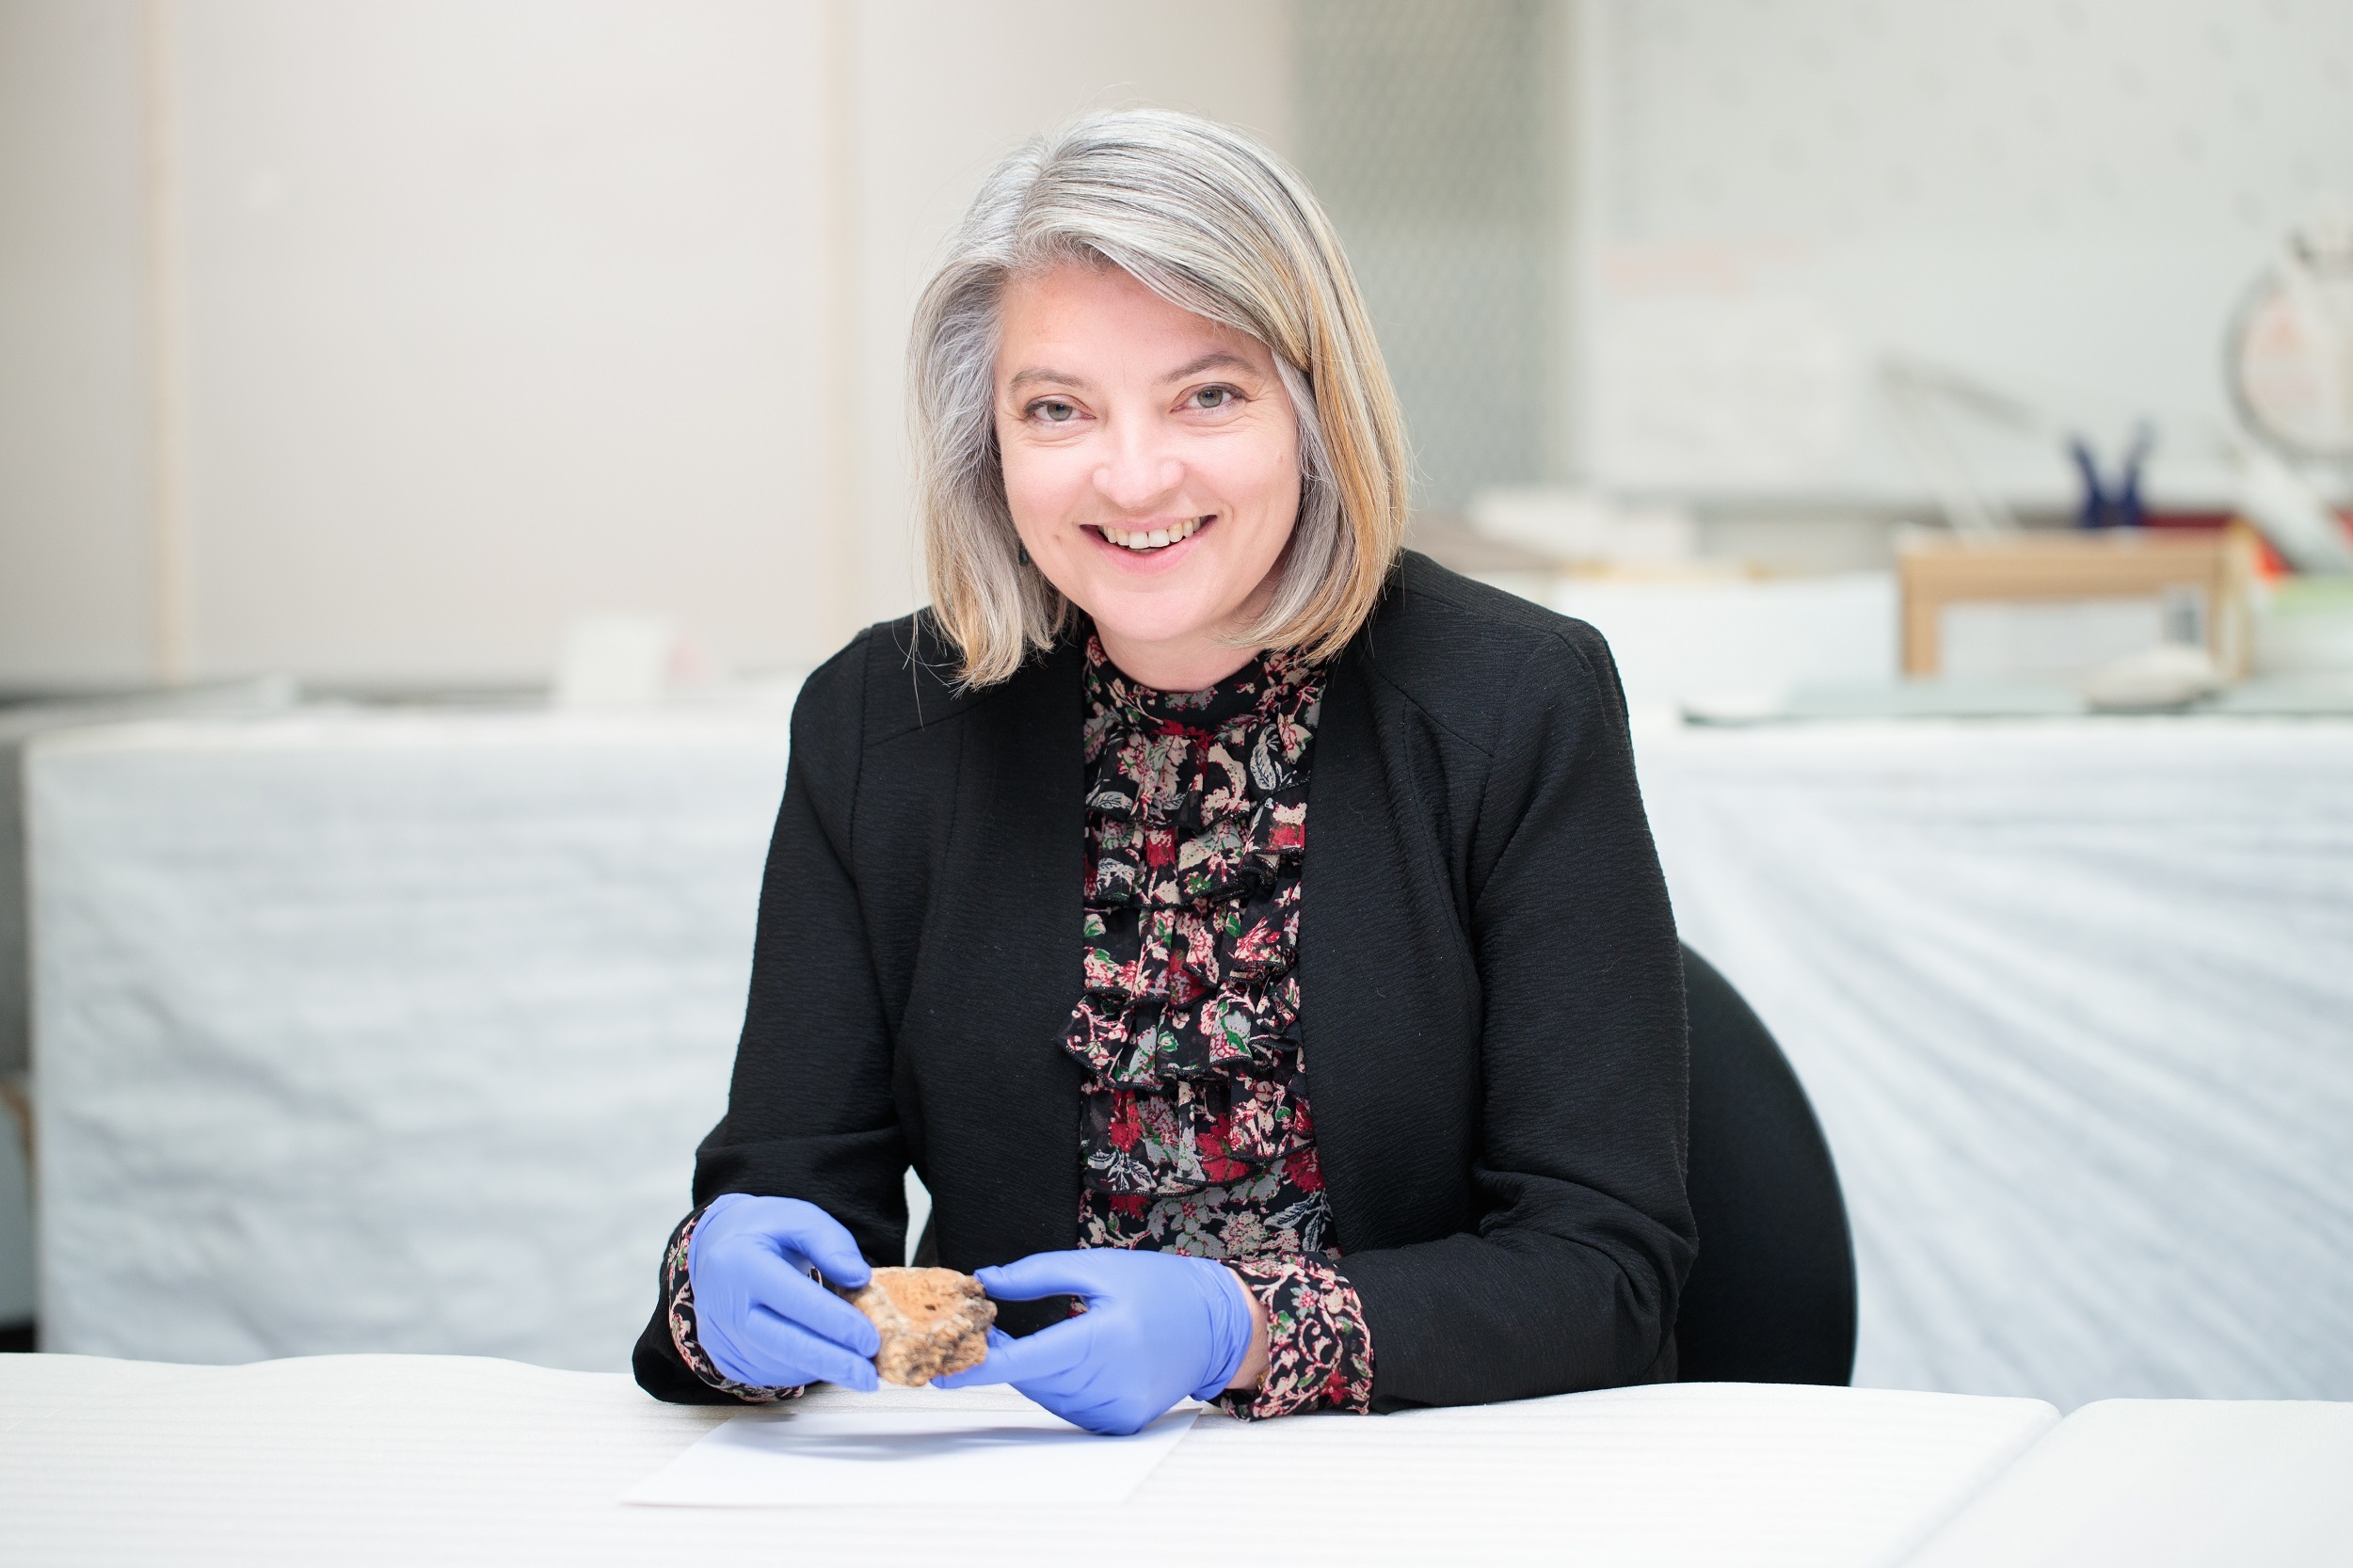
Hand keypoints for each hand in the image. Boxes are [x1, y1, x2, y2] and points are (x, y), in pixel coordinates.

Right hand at [687, 1193, 880, 1391]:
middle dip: (832, 1363)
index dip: (834, 1322)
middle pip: (783, 1343)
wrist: (716, 1248)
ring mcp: (719, 1336)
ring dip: (822, 1367)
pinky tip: (824, 1356)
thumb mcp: (799, 1218)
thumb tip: (859, 1278)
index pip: (793, 1300)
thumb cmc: (764, 1232)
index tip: (870, 1339)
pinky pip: (770, 1372)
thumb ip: (831, 1243)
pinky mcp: (724, 1358)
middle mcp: (722, 1304)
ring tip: (856, 1362)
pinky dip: (803, 1369)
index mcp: (740, 1263)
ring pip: (779, 1364)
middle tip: (869, 1376)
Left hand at [932, 1249, 1254, 1434]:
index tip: (943, 1370)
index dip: (980, 1368)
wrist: (1217, 1325)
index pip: (1027, 1361)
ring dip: (1032, 1370)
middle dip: (1004, 1355)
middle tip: (989, 1327)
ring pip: (1046, 1394)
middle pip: (1031, 1378)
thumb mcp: (1097, 1268)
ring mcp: (1116, 1410)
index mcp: (1103, 1339)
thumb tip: (986, 1281)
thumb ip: (1037, 1274)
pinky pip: (1068, 1407)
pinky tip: (1074, 1359)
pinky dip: (1058, 1385)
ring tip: (1041, 1339)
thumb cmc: (1160, 1289)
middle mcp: (1110, 1383)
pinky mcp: (1120, 1424)